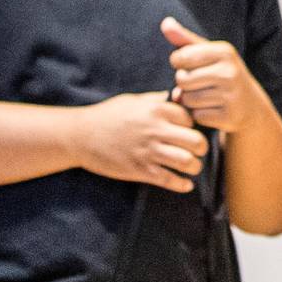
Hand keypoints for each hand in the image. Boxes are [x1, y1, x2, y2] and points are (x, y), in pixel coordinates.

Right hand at [69, 91, 207, 192]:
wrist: (80, 136)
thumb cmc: (108, 115)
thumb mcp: (134, 100)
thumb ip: (158, 100)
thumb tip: (179, 96)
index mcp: (155, 110)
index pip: (189, 118)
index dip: (192, 125)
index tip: (188, 130)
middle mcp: (155, 130)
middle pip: (194, 140)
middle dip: (201, 147)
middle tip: (199, 150)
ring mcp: (147, 151)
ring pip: (185, 161)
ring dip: (194, 166)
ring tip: (194, 167)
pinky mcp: (138, 170)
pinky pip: (167, 179)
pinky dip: (181, 184)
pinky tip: (186, 185)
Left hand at [162, 16, 272, 133]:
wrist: (249, 104)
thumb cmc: (221, 73)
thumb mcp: (207, 53)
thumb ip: (184, 40)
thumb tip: (165, 22)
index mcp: (224, 51)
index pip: (180, 57)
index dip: (179, 64)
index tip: (191, 65)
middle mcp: (229, 71)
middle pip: (182, 80)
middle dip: (185, 83)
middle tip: (200, 83)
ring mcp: (231, 94)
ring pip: (188, 99)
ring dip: (190, 100)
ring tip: (206, 95)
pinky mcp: (229, 115)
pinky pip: (197, 116)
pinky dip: (199, 114)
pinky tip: (212, 109)